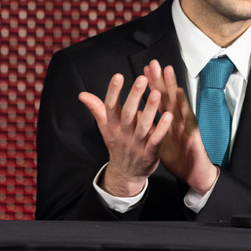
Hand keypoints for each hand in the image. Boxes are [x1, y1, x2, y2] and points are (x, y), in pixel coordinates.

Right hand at [78, 74, 171, 196]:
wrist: (126, 174)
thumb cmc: (118, 145)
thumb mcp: (105, 129)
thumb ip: (97, 109)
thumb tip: (82, 95)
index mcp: (112, 126)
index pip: (110, 107)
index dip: (113, 92)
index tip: (118, 76)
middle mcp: (123, 134)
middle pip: (128, 114)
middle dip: (134, 96)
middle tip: (141, 79)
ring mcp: (136, 144)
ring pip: (143, 126)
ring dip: (150, 110)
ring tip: (156, 93)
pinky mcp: (150, 153)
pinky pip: (156, 140)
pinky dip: (162, 128)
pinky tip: (169, 115)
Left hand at [144, 60, 218, 194]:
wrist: (194, 174)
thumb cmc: (179, 157)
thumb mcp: (160, 141)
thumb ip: (151, 127)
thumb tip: (137, 115)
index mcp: (168, 122)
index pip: (159, 99)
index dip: (152, 85)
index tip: (144, 69)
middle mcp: (177, 120)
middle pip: (168, 96)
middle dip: (160, 79)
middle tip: (154, 62)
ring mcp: (186, 126)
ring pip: (178, 103)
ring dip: (173, 86)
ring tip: (167, 71)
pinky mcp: (192, 135)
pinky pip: (187, 119)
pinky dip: (183, 106)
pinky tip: (179, 95)